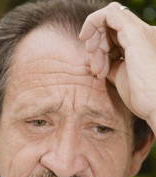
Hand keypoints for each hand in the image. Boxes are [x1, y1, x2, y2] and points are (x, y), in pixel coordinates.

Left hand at [79, 2, 155, 131]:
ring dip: (95, 41)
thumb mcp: (121, 76)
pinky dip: (93, 22)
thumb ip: (111, 64)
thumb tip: (97, 60)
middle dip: (97, 45)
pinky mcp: (134, 33)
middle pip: (111, 27)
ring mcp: (140, 32)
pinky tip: (86, 39)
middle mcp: (143, 34)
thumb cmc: (141, 96)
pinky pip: (109, 14)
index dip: (101, 48)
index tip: (96, 68)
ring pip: (108, 19)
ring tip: (97, 68)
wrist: (154, 105)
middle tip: (95, 68)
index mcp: (141, 45)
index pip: (116, 35)